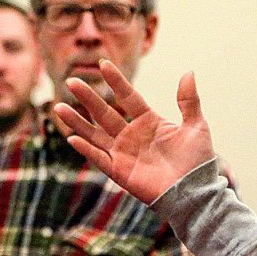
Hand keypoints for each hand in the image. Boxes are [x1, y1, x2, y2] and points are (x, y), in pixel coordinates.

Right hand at [53, 60, 214, 203]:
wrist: (195, 192)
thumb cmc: (198, 161)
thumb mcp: (196, 126)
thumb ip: (189, 100)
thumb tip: (188, 72)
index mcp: (149, 122)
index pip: (128, 97)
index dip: (116, 81)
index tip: (103, 63)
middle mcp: (132, 135)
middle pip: (105, 113)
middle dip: (88, 98)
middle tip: (71, 81)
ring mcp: (123, 154)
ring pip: (95, 134)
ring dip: (77, 122)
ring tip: (58, 107)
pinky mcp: (120, 172)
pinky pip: (99, 158)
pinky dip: (86, 149)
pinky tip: (72, 138)